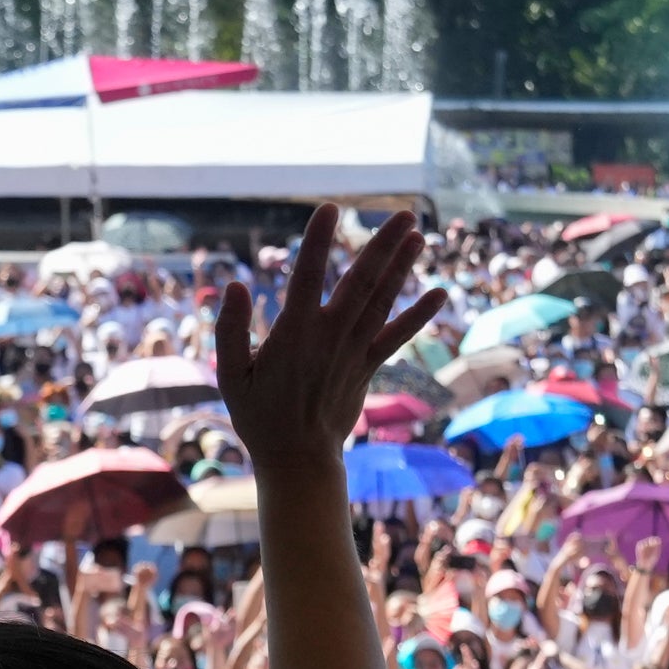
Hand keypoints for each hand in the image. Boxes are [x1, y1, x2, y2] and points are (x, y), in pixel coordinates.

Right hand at [215, 208, 439, 469]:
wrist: (297, 458)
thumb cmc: (257, 415)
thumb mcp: (230, 375)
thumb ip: (229, 329)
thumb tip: (236, 286)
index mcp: (293, 334)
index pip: (306, 277)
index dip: (319, 242)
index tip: (330, 209)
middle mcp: (330, 337)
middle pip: (360, 282)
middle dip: (382, 246)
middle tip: (403, 213)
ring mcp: (353, 351)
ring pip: (382, 301)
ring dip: (402, 267)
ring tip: (418, 234)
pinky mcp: (368, 366)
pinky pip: (397, 337)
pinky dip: (418, 315)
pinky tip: (439, 294)